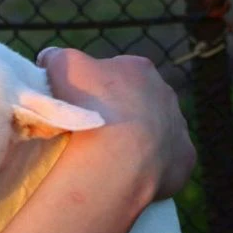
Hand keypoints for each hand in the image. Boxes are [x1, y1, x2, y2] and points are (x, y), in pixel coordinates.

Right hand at [36, 47, 195, 199]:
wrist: (118, 157)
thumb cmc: (88, 105)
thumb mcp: (61, 66)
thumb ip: (57, 57)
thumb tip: (49, 57)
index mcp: (139, 68)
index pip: (117, 72)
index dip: (96, 87)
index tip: (80, 103)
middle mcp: (165, 94)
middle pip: (139, 101)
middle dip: (121, 112)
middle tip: (94, 130)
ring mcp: (177, 127)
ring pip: (157, 130)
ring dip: (139, 140)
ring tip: (111, 156)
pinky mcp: (184, 159)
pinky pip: (167, 160)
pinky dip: (152, 166)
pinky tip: (131, 175)